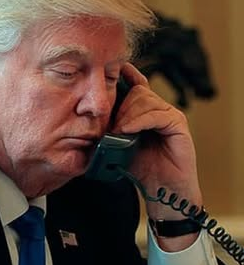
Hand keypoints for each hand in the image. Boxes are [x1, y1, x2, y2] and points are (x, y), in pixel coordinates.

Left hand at [113, 64, 202, 248]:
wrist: (161, 190)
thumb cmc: (139, 169)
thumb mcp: (116, 145)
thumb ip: (107, 129)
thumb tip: (85, 118)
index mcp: (145, 111)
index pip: (136, 84)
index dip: (124, 76)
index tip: (108, 74)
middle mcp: (159, 109)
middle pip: (138, 92)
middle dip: (120, 105)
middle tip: (110, 126)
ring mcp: (170, 116)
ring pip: (146, 100)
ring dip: (126, 114)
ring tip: (117, 132)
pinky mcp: (179, 125)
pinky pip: (158, 114)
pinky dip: (139, 121)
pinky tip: (127, 130)